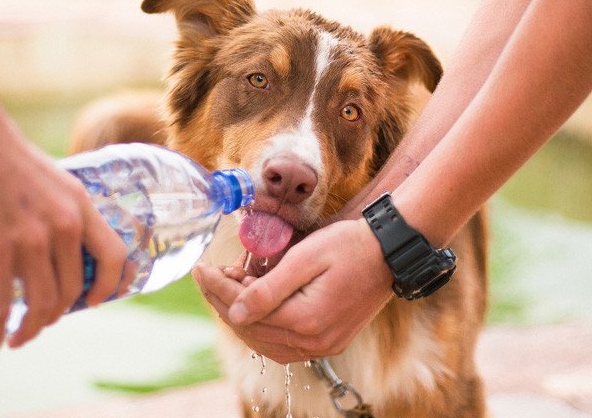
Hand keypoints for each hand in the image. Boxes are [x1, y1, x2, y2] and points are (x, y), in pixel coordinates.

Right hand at [0, 112, 126, 351]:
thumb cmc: (2, 155)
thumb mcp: (52, 180)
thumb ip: (61, 213)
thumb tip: (59, 247)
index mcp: (80, 206)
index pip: (114, 256)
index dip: (110, 285)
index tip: (95, 302)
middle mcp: (63, 226)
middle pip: (73, 290)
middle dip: (57, 314)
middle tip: (40, 322)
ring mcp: (30, 240)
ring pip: (41, 304)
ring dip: (30, 329)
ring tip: (18, 337)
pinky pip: (1, 306)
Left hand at [193, 218, 392, 363]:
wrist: (390, 252)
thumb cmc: (350, 246)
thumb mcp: (306, 258)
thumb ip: (268, 289)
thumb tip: (234, 312)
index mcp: (306, 320)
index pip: (245, 311)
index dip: (218, 289)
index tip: (200, 268)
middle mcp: (314, 342)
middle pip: (252, 329)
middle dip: (224, 301)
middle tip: (210, 275)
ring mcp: (323, 346)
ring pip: (265, 342)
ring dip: (241, 316)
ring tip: (229, 287)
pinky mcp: (329, 342)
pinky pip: (284, 345)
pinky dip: (263, 327)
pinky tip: (253, 307)